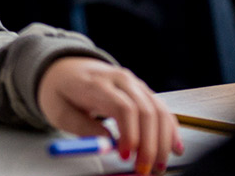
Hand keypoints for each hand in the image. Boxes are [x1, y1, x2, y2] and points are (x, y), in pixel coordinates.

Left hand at [37, 57, 181, 175]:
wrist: (64, 68)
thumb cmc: (60, 91)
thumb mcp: (60, 111)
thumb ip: (83, 127)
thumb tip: (108, 144)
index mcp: (97, 83)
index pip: (123, 107)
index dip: (130, 134)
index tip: (125, 156)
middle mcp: (120, 79)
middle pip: (145, 110)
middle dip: (149, 144)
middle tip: (144, 169)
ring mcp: (134, 83)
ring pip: (159, 110)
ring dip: (163, 140)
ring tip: (158, 165)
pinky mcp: (142, 90)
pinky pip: (162, 109)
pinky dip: (170, 129)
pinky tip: (174, 148)